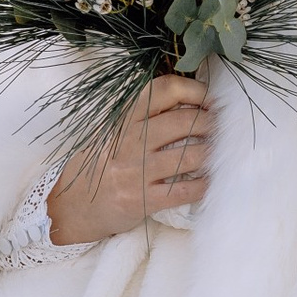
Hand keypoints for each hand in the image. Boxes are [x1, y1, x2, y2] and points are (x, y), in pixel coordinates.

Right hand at [45, 76, 212, 245]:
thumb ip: (144, 115)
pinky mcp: (142, 200)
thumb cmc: (102, 164)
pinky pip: (186, 190)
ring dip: (213, 153)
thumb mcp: (113, 131)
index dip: (196, 90)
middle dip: (212, 124)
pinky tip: (211, 180)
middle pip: (184, 121)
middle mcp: (130, 140)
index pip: (164, 90)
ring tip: (221, 152)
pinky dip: (205, 184)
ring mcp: (136, 171)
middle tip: (223, 129)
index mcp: (124, 118)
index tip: (211, 100)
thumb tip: (191, 99)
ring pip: (191, 155)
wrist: (73, 206)